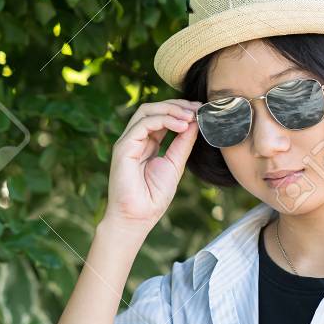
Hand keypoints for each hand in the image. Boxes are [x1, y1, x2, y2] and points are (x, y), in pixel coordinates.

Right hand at [104, 99, 200, 230]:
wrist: (138, 217)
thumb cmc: (153, 197)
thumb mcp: (175, 164)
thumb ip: (183, 143)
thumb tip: (195, 123)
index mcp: (147, 143)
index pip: (162, 117)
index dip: (181, 111)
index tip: (201, 111)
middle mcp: (135, 139)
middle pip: (153, 109)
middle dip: (177, 106)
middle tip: (198, 109)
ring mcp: (127, 142)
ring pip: (146, 111)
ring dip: (171, 110)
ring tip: (191, 117)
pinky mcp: (123, 147)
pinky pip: (143, 124)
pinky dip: (164, 120)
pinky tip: (182, 126)